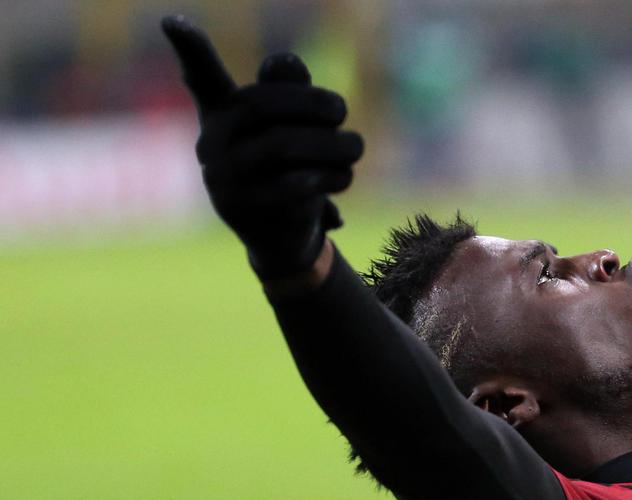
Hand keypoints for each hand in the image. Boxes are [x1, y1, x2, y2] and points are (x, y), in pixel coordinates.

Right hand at [162, 16, 363, 279]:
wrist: (281, 239)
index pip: (201, 77)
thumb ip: (289, 92)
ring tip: (355, 148)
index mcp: (221, 114)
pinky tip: (342, 176)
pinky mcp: (246, 209)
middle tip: (342, 110)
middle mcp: (211, 142)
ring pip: (283, 146)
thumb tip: (286, 62)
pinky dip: (328, 176)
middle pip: (261, 104)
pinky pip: (293, 184)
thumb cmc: (288, 170)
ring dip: (331, 144)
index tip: (171, 20)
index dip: (189, 49)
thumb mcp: (289, 129)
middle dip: (310, 102)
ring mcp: (223, 177)